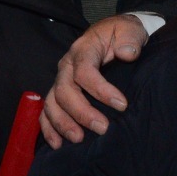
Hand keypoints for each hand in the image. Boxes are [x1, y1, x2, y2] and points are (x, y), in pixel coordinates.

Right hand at [41, 14, 148, 146]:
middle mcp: (67, 66)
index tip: (122, 105)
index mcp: (83, 49)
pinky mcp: (59, 93)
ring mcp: (61, 80)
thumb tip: (127, 53)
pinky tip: (58, 144)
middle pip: (65, 91)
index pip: (85, 71)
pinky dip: (49, 128)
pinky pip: (46, 112)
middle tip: (103, 128)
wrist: (115, 35)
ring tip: (79, 139)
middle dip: (82, 112)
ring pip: (52, 103)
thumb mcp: (130, 30)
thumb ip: (130, 39)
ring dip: (63, 123)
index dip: (101, 90)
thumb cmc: (123, 34)